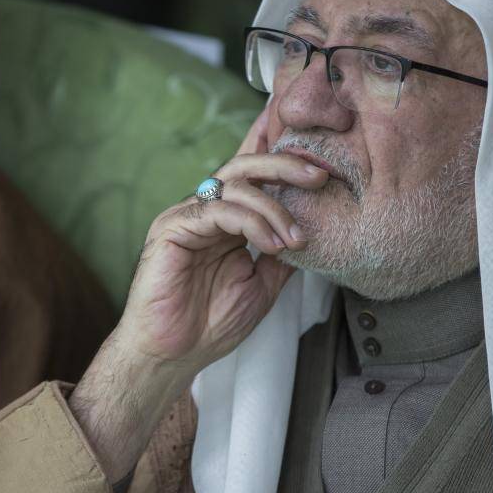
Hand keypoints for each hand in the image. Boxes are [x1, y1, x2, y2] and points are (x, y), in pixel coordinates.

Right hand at [68, 107, 327, 482]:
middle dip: (286, 163)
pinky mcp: (172, 227)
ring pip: (236, 184)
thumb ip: (282, 255)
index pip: (252, 175)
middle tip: (320, 174)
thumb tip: (315, 232)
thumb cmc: (210, 324)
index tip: (309, 137)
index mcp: (226, 220)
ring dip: (274, 206)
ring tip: (296, 239)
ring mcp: (187, 215)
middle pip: (246, 167)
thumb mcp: (263, 285)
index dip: (276, 148)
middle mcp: (205, 210)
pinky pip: (218, 210)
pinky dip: (252, 223)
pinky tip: (272, 244)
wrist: (173, 355)